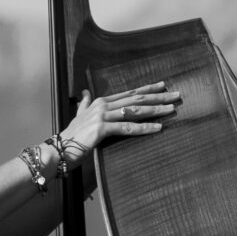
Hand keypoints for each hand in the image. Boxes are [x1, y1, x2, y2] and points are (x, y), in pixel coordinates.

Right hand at [60, 82, 180, 158]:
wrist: (59, 148)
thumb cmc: (72, 135)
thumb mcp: (79, 115)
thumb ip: (84, 103)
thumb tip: (85, 92)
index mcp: (101, 101)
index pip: (129, 93)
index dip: (147, 89)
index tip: (163, 86)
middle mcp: (103, 105)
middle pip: (136, 99)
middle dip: (158, 97)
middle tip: (177, 95)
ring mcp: (102, 116)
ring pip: (134, 111)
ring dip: (155, 110)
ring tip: (172, 110)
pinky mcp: (102, 129)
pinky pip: (127, 128)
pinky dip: (144, 128)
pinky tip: (158, 128)